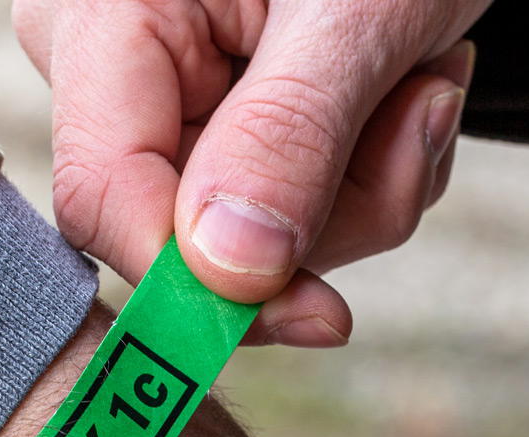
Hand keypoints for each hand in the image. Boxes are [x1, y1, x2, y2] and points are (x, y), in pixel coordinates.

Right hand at [12, 0, 486, 345]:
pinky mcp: (230, 141)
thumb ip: (286, 135)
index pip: (105, 201)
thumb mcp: (352, 8)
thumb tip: (226, 274)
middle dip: (331, 214)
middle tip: (423, 111)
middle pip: (195, 243)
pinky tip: (404, 93)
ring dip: (371, 189)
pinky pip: (295, 224)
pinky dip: (371, 178)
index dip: (203, 283)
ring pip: (259, 248)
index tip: (321, 313)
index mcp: (106, 19)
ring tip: (422, 83)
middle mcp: (117, 75)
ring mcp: (175, 113)